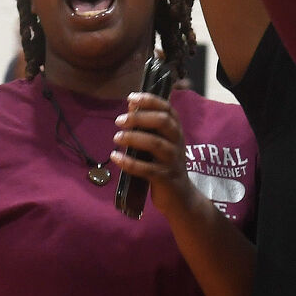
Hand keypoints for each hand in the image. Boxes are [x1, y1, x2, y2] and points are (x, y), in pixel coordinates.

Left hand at [110, 93, 200, 217]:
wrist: (180, 197)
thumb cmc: (165, 165)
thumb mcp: (160, 143)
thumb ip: (148, 127)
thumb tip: (131, 107)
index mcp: (176, 131)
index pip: (167, 109)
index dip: (150, 100)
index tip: (131, 98)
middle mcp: (177, 142)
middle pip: (163, 122)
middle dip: (139, 118)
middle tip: (119, 121)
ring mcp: (172, 160)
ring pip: (155, 143)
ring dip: (133, 138)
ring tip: (117, 138)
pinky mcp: (165, 177)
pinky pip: (147, 169)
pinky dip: (129, 162)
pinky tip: (115, 158)